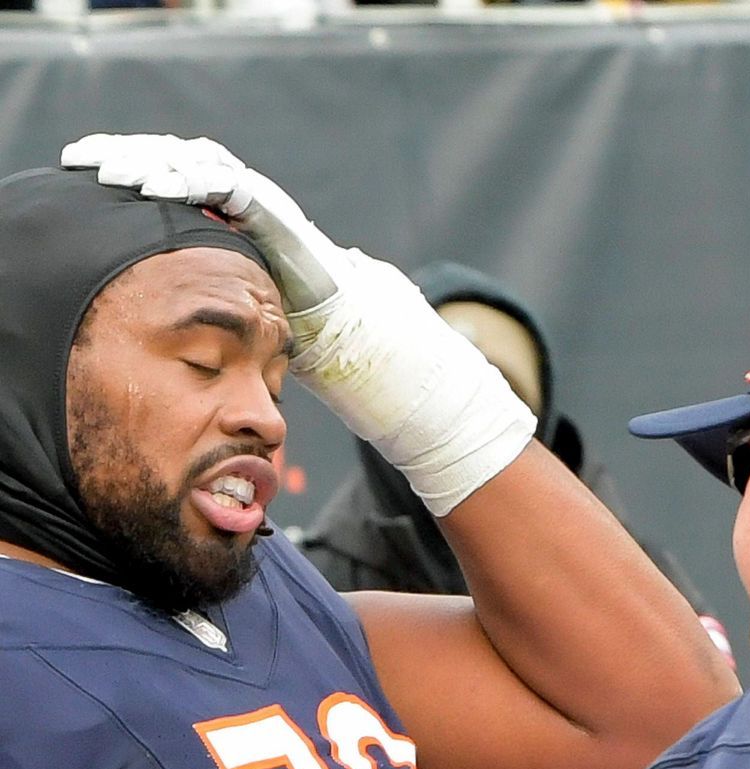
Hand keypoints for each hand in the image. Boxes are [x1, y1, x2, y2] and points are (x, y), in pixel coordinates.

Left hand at [60, 134, 535, 515]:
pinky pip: (246, 193)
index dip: (153, 182)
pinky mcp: (299, 236)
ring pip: (215, 169)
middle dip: (145, 160)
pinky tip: (166, 185)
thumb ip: (267, 320)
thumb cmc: (356, 367)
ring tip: (118, 173)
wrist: (400, 373)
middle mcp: (273, 228)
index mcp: (262, 245)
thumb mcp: (288, 340)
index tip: (104, 188)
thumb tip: (249, 340)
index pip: (200, 194)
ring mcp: (288, 228)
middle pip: (197, 170)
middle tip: (94, 165)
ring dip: (161, 165)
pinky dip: (204, 182)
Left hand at [61, 133, 336, 312]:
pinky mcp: (268, 206)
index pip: (158, 161)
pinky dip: (189, 183)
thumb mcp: (211, 273)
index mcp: (211, 194)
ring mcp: (250, 191)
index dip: (119, 157)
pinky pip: (224, 183)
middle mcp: (228, 183)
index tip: (78, 163)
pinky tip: (156, 190)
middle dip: (123, 153)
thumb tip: (126, 267)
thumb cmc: (268, 298)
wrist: (326, 312)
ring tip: (113, 176)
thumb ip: (178, 258)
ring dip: (149, 164)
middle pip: (167, 151)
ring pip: (190, 160)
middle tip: (82, 161)